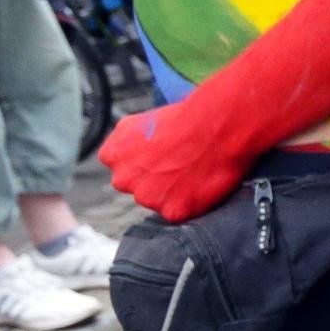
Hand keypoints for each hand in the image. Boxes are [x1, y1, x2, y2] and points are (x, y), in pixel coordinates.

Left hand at [103, 98, 257, 220]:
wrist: (217, 127)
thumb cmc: (187, 118)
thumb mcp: (142, 120)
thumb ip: (129, 141)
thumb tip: (133, 149)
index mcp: (112, 155)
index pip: (121, 168)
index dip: (143, 163)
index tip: (159, 158)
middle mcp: (124, 179)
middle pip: (137, 186)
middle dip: (155, 180)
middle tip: (178, 165)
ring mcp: (147, 197)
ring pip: (158, 201)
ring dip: (172, 192)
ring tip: (193, 172)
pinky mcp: (172, 211)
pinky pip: (180, 211)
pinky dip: (191, 202)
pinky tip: (201, 183)